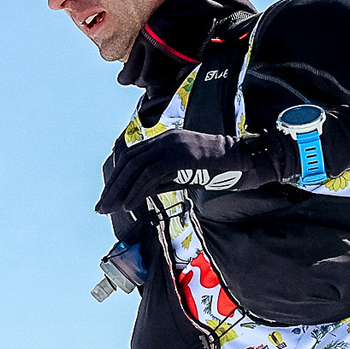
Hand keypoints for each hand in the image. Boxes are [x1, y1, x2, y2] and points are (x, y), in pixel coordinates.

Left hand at [95, 131, 285, 215]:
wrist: (248, 160)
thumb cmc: (221, 170)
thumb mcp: (185, 175)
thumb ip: (163, 180)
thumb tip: (139, 194)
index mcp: (165, 140)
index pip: (131, 158)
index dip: (116, 179)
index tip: (107, 199)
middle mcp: (166, 138)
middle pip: (128, 161)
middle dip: (112, 186)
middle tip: (101, 207)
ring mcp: (174, 144)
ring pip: (136, 167)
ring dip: (120, 190)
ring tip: (110, 209)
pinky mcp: (182, 154)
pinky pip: (152, 173)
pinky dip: (137, 190)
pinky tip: (129, 205)